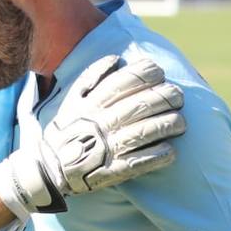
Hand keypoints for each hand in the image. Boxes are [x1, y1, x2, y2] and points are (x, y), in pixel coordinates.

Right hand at [0, 55, 185, 215]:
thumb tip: (116, 59)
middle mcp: (101, 123)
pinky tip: (171, 150)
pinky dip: (158, 155)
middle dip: (165, 97)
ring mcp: (107, 148)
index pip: (124, 82)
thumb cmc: (66, 129)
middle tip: (178, 95)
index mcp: (92, 104)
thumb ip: (92, 77)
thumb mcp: (71, 99)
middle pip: (140, 105)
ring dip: (168, 125)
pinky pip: (141, 162)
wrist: (49, 170)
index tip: (160, 71)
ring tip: (181, 122)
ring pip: (145, 132)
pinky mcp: (113, 171)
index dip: (146, 73)